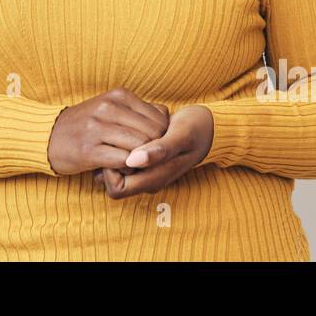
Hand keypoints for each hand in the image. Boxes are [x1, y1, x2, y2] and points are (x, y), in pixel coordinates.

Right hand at [47, 88, 169, 175]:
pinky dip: (127, 169)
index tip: (153, 147)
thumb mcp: (111, 107)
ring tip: (133, 164)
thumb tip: (166, 114)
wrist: (48, 136)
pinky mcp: (88, 150)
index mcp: (118, 95)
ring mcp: (97, 128)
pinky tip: (120, 169)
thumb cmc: (86, 124)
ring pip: (140, 148)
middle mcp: (108, 108)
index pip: (159, 118)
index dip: (163, 137)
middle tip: (145, 160)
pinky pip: (122, 162)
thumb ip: (139, 109)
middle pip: (153, 134)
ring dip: (141, 161)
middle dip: (154, 151)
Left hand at [92, 104, 213, 198]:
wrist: (207, 126)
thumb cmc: (195, 130)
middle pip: (112, 181)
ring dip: (114, 150)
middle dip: (109, 158)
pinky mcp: (144, 160)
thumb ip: (160, 150)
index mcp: (155, 179)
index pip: (116, 189)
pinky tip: (128, 127)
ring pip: (115, 169)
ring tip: (124, 129)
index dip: (110, 170)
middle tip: (116, 133)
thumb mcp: (181, 136)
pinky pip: (122, 158)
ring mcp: (146, 171)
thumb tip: (132, 160)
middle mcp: (148, 180)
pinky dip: (120, 144)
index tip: (117, 146)